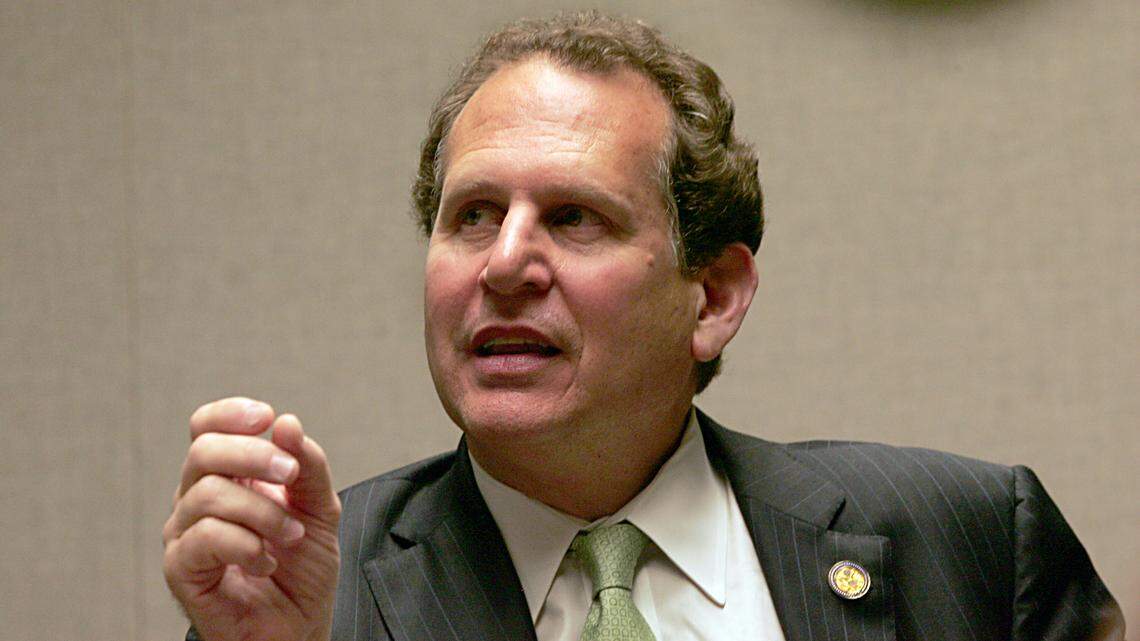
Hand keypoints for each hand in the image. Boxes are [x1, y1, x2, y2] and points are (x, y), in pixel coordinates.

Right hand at [163, 398, 340, 640]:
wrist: (299, 626)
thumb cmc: (303, 569)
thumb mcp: (320, 508)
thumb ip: (309, 465)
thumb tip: (287, 424)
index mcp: (228, 476)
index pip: (206, 426)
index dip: (230, 414)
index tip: (266, 418)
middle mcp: (198, 498)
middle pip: (203, 450)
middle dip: (254, 455)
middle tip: (291, 475)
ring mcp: (185, 533)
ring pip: (208, 494)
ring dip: (262, 512)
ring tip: (290, 536)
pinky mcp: (181, 569)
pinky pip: (204, 537)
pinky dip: (246, 545)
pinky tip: (267, 562)